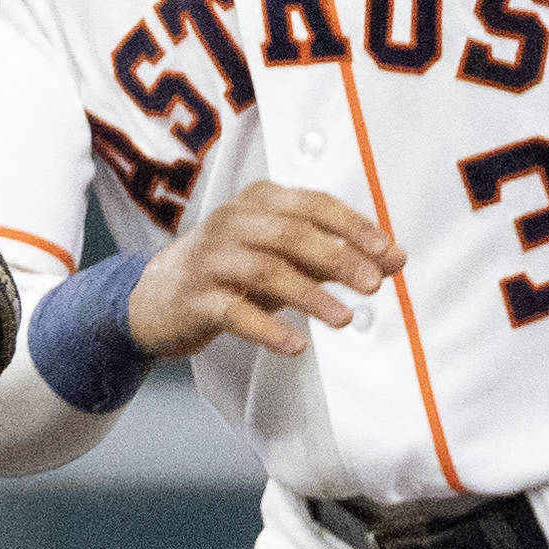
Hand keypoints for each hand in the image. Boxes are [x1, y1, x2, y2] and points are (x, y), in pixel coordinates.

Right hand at [128, 183, 400, 358]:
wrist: (153, 299)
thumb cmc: (229, 273)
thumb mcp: (282, 258)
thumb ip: (335, 255)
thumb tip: (395, 259)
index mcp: (258, 202)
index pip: (313, 205)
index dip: (354, 227)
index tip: (388, 253)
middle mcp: (231, 222)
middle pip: (291, 234)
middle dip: (338, 258)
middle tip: (374, 285)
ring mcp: (210, 260)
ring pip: (266, 271)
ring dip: (310, 295)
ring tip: (344, 319)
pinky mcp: (194, 299)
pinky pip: (234, 312)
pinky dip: (268, 329)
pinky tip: (296, 346)